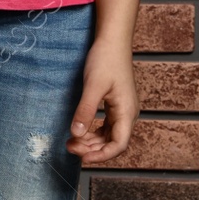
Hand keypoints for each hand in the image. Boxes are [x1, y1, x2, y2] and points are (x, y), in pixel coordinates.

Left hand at [67, 36, 137, 163]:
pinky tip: (80, 131)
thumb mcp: (93, 86)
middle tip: (70, 147)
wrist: (113, 41)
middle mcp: (128, 114)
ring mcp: (122, 109)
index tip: (82, 158)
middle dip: (92, 148)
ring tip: (72, 142)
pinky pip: (106, 125)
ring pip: (108, 134)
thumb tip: (77, 134)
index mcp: (127, 113)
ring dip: (92, 141)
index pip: (118, 144)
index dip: (102, 155)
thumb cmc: (105, 60)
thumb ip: (86, 111)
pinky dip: (94, 131)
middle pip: (112, 142)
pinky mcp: (115, 103)